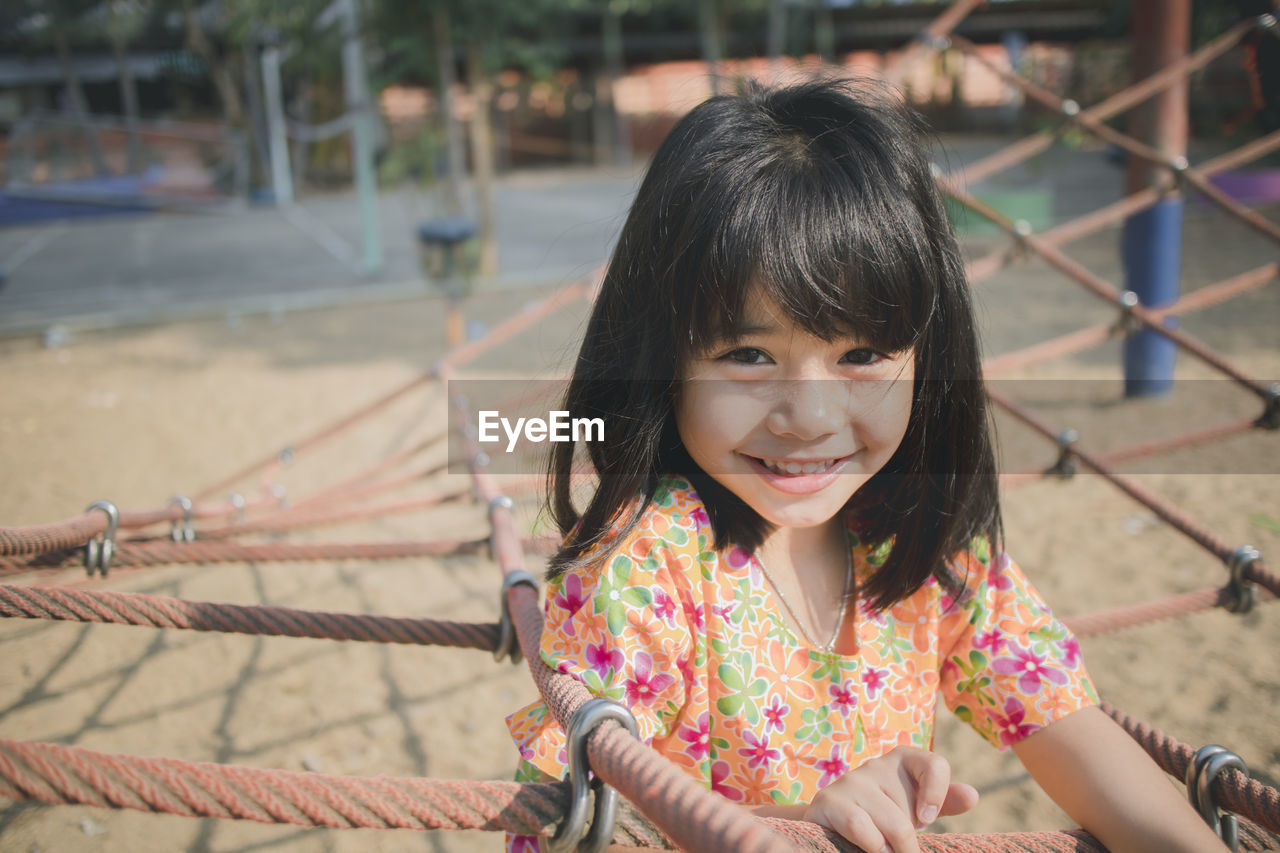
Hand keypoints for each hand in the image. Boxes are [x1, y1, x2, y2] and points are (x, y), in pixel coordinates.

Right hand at [803, 746, 978, 852]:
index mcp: (904, 760)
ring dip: (889, 850)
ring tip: (886, 852)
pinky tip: (865, 850)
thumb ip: (943, 800)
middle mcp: (875, 765)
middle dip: (907, 847)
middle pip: (905, 816)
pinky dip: (871, 847)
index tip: (927, 821)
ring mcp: (849, 782)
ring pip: (885, 825)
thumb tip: (972, 796)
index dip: (937, 795)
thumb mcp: (916, 808)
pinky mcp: (827, 801)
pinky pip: (858, 827)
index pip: (935, 765)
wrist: (835, 824)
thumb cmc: (885, 815)